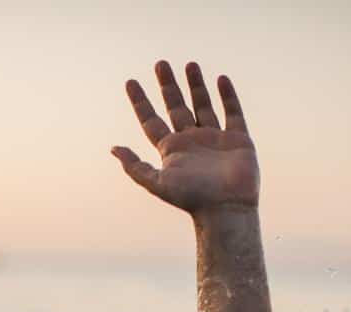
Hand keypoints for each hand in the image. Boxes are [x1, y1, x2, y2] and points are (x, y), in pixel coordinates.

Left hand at [112, 61, 258, 214]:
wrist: (225, 208)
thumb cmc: (190, 198)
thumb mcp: (156, 182)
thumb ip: (135, 166)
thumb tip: (113, 148)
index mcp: (171, 151)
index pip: (151, 121)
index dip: (140, 102)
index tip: (130, 82)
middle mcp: (190, 142)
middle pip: (176, 107)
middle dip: (168, 86)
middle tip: (160, 64)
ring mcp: (214, 139)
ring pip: (202, 105)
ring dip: (195, 85)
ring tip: (189, 64)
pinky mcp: (238, 140)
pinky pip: (232, 112)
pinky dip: (227, 96)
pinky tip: (220, 79)